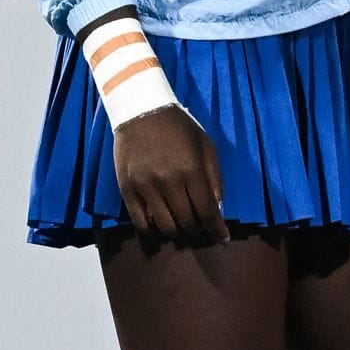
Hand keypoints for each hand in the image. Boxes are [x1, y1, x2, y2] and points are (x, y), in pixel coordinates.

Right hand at [113, 105, 229, 244]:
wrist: (141, 111)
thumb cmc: (179, 128)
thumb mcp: (206, 146)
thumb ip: (214, 178)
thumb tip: (217, 209)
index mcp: (191, 170)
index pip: (207, 211)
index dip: (217, 229)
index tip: (223, 239)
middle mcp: (168, 182)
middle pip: (186, 223)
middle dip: (198, 230)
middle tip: (200, 227)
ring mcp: (145, 187)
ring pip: (164, 227)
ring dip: (177, 232)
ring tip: (182, 226)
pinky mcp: (127, 190)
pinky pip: (141, 223)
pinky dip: (154, 229)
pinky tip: (161, 222)